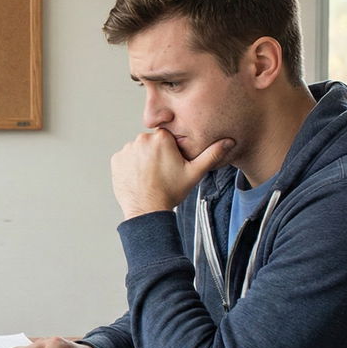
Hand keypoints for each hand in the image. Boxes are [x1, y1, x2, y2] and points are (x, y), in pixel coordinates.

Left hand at [110, 130, 232, 219]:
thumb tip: (230, 142)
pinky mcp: (116, 160)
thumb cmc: (171, 192)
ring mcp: (127, 150)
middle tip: (162, 172)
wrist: (147, 210)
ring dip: (143, 159)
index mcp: (161, 138)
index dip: (171, 150)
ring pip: (139, 150)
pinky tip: (140, 178)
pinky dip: (131, 166)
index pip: (167, 137)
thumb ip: (212, 154)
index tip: (172, 163)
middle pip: (152, 142)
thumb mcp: (194, 173)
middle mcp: (141, 139)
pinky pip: (126, 158)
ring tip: (151, 176)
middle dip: (157, 154)